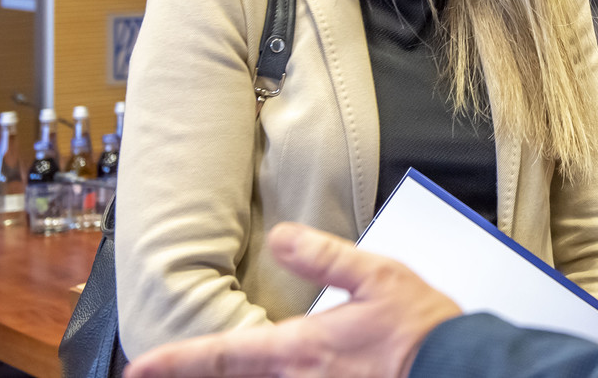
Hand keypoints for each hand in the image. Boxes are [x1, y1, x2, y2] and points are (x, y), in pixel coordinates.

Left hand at [125, 222, 461, 377]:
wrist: (459, 370)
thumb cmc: (420, 329)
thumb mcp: (375, 274)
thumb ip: (323, 256)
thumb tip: (281, 235)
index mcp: (301, 349)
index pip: (222, 355)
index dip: (175, 362)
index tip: (138, 368)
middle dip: (196, 377)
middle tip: (157, 373)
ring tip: (213, 372)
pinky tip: (274, 376)